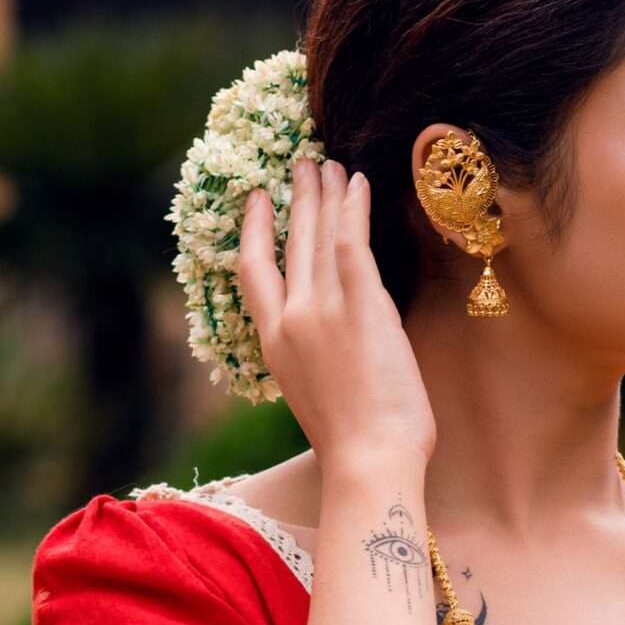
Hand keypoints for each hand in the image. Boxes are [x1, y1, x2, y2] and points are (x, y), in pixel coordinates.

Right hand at [237, 158, 437, 470]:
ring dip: (326, 194)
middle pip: (290, 243)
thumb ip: (315, 354)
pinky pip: (353, 244)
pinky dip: (354, 210)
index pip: (253, 271)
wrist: (370, 462)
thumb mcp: (315, 392)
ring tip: (330, 163)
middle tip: (303, 163)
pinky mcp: (363, 308)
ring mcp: (325, 311)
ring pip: (320, 235)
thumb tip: (334, 335)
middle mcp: (292, 319)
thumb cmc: (354, 444)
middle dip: (297, 198)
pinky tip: (358, 185)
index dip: (255, 230)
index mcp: (274, 343)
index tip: (259, 199)